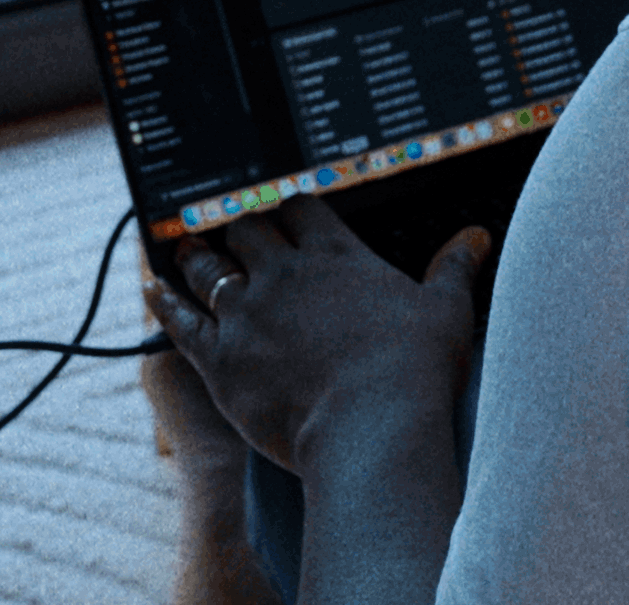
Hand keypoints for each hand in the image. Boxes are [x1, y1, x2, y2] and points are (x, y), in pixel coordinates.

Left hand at [143, 194, 491, 482]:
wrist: (369, 424)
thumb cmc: (413, 370)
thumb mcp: (446, 310)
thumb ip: (454, 268)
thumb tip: (475, 237)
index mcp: (337, 256)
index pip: (303, 209)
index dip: (290, 204)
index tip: (283, 205)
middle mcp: (285, 275)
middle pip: (249, 231)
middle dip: (240, 226)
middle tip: (230, 224)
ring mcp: (247, 314)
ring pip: (209, 269)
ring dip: (196, 254)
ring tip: (186, 244)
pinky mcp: (221, 358)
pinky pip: (180, 320)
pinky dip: (165, 301)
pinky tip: (153, 288)